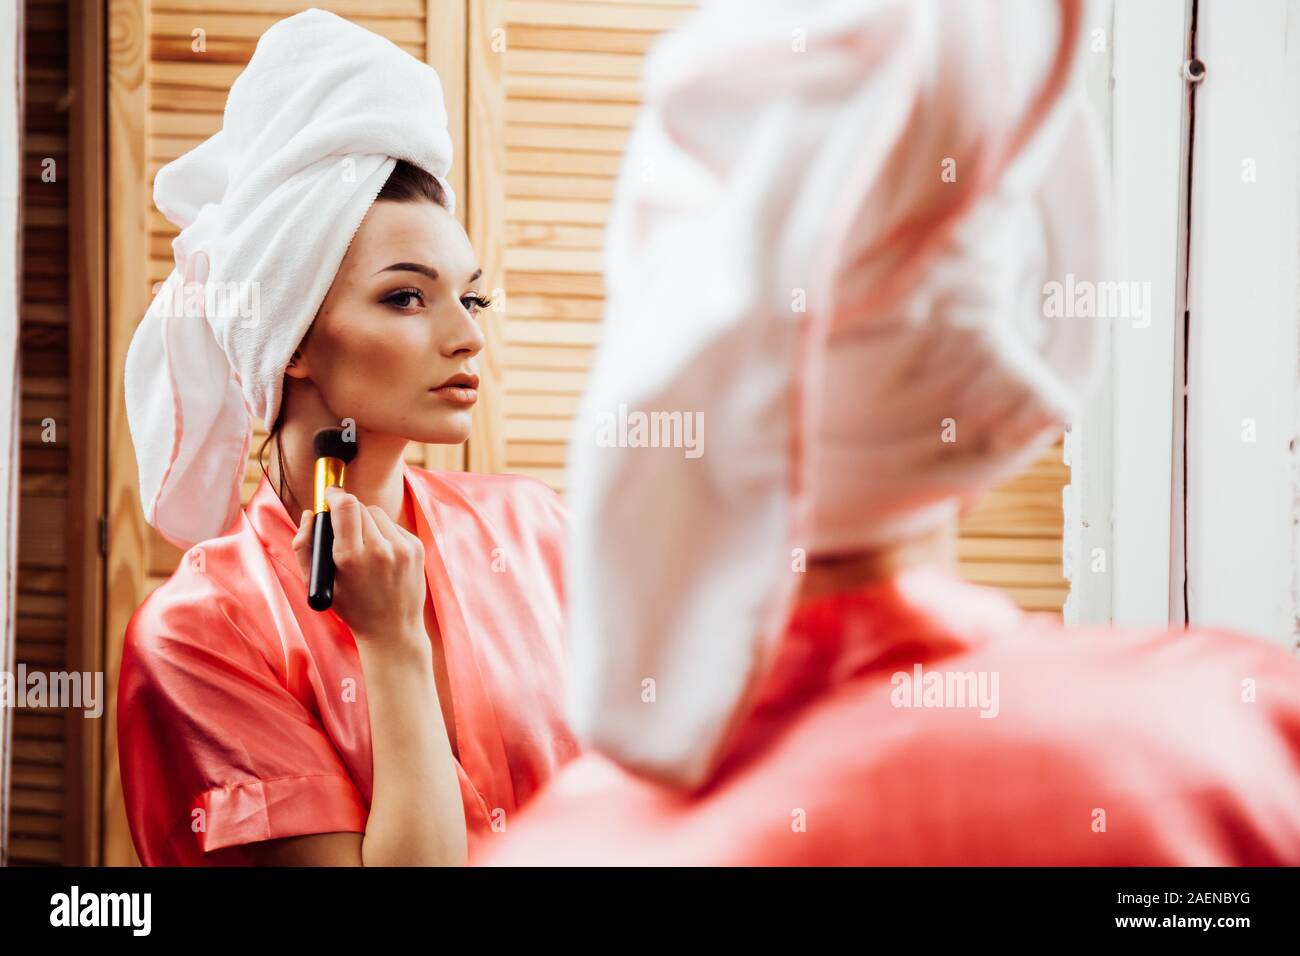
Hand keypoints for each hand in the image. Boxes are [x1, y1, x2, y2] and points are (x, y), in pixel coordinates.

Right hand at [291, 486, 427, 646]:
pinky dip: (384, 533)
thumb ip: (305, 545)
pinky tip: (381, 556)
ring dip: (367, 522)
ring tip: (364, 548)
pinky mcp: (416, 548)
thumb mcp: (318, 582)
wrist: (392, 629)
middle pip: (359, 507)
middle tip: (344, 533)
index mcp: (350, 558)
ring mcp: (402, 548)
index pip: (346, 506)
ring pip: (377, 513)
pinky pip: (393, 525)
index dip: (335, 495)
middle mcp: (379, 550)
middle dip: (348, 514)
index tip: (330, 495)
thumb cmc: (350, 606)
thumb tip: (311, 513)